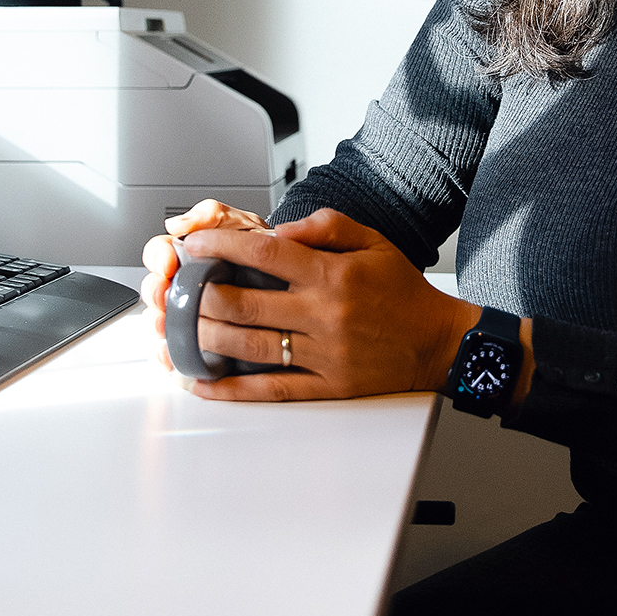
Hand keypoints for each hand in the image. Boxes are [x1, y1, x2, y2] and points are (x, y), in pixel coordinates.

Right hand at [139, 198, 271, 357]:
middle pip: (155, 289)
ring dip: (159, 324)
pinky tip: (171, 357)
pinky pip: (175, 351)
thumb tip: (179, 224)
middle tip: (166, 295)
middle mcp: (187, 284)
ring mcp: (192, 313)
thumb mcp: (243, 224)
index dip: (158, 257)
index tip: (168, 263)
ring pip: (161, 321)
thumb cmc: (266, 249)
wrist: (295, 278)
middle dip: (155, 293)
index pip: (159, 252)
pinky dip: (168, 355)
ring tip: (168, 327)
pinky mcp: (203, 340)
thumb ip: (212, 215)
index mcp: (190, 254)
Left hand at [173, 208, 485, 402]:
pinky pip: (271, 389)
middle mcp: (323, 315)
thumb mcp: (373, 240)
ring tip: (176, 327)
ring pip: (249, 346)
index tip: (194, 245)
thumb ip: (325, 226)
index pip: (264, 253)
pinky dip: (232, 389)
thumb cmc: (403, 292)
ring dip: (205, 336)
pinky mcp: (327, 386)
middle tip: (176, 287)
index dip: (221, 246)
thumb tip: (278, 229)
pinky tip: (202, 382)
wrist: (440, 343)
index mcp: (332, 274)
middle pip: (245, 303)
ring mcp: (323, 354)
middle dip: (200, 294)